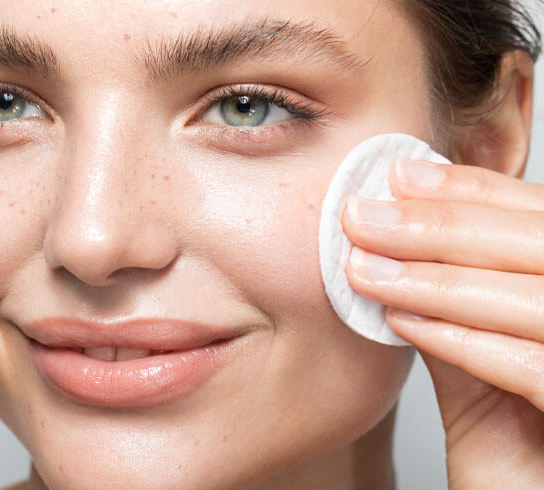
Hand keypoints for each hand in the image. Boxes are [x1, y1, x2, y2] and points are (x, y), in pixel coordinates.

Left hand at [341, 158, 543, 488]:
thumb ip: (456, 306)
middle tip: (362, 218)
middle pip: (542, 244)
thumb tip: (398, 244)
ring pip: (539, 298)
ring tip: (365, 270)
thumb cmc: (516, 449)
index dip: (473, 192)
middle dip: (442, 226)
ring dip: (440, 280)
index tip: (400, 177)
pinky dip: (466, 339)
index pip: (542, 219)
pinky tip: (404, 322)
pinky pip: (537, 367)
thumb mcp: (480, 366)